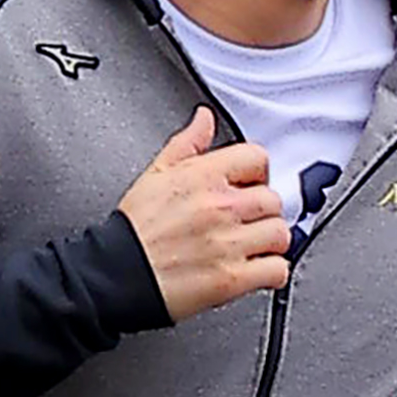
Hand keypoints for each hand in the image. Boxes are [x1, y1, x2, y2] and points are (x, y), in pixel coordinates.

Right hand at [117, 108, 290, 320]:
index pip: (257, 158)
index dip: (257, 172)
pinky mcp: (233, 278)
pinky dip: (272, 272)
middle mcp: (220, 207)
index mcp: (202, 177)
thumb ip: (186, 143)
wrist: (115, 275)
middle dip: (262, 211)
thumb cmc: (134, 230)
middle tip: (246, 221)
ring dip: (270, 241)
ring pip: (280, 233)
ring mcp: (229, 243)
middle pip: (273, 199)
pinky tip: (256, 269)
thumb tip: (204, 118)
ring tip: (252, 245)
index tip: (251, 184)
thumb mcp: (154, 174)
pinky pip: (277, 270)